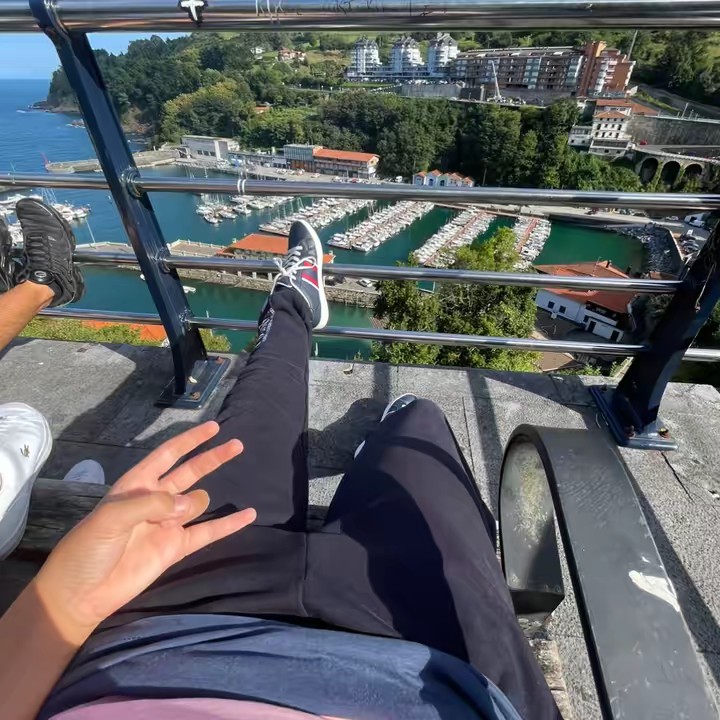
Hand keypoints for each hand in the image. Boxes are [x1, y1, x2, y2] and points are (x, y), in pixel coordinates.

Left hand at [33, 421, 255, 642]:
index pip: (168, 455)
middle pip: (190, 472)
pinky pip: (208, 533)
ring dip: (197, 504)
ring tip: (176, 520)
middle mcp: (155, 500)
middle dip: (212, 458)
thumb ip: (152, 504)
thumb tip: (192, 502)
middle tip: (237, 445)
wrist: (80, 594)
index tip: (213, 428)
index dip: (190, 440)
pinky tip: (249, 515)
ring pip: (197, 503)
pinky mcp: (176, 548)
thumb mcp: (111, 517)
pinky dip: (229, 525)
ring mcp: (167, 525)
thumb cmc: (87, 549)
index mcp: (136, 485)